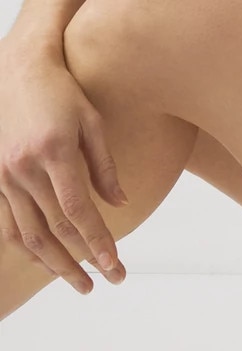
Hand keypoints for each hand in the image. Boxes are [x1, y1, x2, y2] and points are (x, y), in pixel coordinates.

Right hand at [0, 43, 128, 293]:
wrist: (17, 68)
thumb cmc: (62, 91)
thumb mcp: (92, 121)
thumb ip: (105, 166)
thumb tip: (121, 204)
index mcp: (53, 153)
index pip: (78, 212)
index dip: (97, 242)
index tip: (115, 265)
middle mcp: (23, 169)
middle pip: (53, 231)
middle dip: (80, 262)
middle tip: (106, 282)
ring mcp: (3, 175)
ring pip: (27, 235)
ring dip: (54, 264)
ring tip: (80, 282)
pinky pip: (8, 223)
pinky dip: (27, 247)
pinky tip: (46, 261)